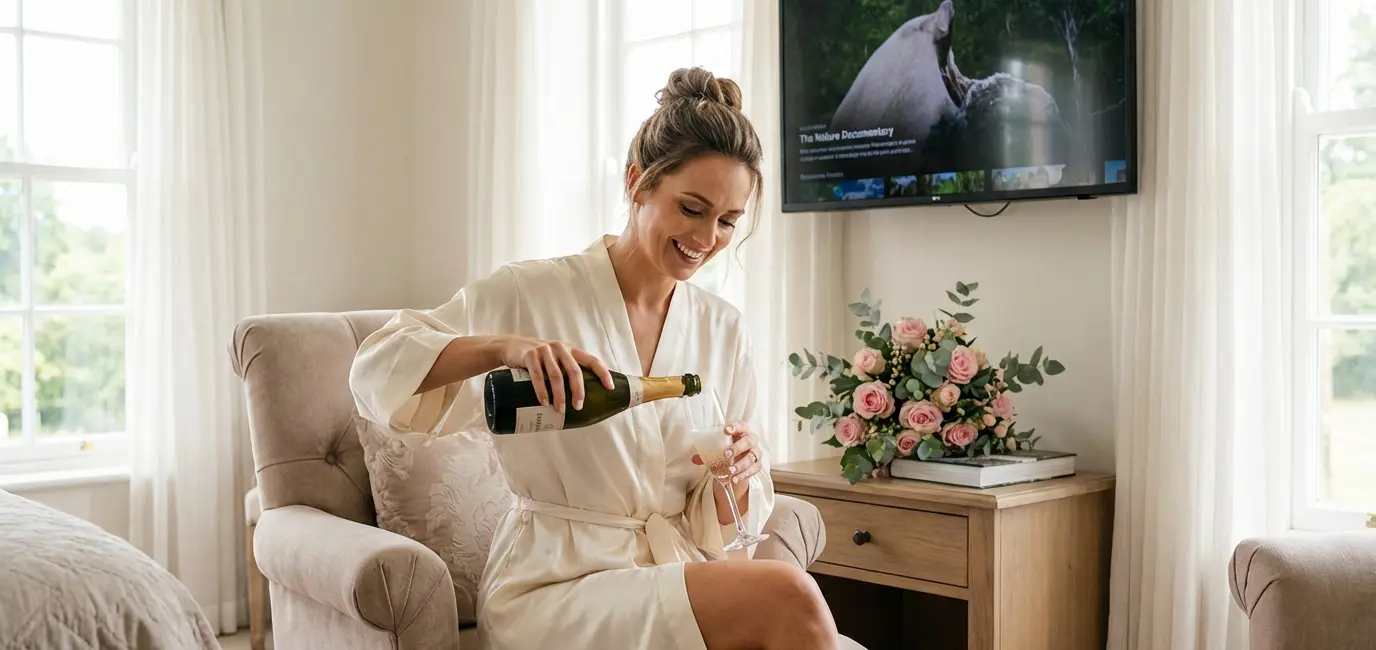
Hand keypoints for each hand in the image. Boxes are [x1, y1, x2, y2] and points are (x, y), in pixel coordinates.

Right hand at [497, 336, 614, 413]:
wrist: (512, 347)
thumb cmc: (539, 358)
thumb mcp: (556, 359)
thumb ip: (567, 370)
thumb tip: (582, 396)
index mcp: (571, 350)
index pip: (592, 360)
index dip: (603, 373)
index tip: (610, 388)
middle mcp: (560, 348)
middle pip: (574, 371)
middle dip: (578, 391)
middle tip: (578, 406)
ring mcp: (544, 351)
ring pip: (556, 375)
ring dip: (559, 395)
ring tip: (560, 410)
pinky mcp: (529, 356)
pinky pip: (537, 375)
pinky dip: (541, 390)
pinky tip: (544, 402)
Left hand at [692, 420, 763, 492]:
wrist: (737, 462)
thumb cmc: (727, 449)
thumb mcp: (717, 449)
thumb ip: (707, 453)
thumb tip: (694, 459)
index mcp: (741, 431)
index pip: (740, 425)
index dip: (735, 426)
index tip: (726, 430)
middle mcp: (751, 440)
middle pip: (749, 441)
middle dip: (738, 448)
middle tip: (726, 455)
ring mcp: (755, 452)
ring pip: (752, 457)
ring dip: (740, 465)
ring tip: (730, 471)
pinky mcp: (757, 465)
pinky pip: (753, 470)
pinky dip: (743, 475)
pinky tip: (734, 479)